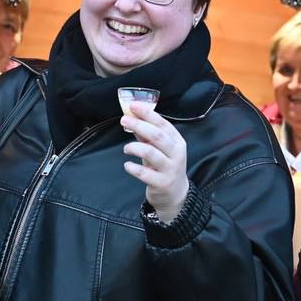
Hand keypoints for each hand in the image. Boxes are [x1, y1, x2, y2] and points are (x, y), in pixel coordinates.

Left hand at [121, 101, 188, 222]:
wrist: (175, 195)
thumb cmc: (165, 167)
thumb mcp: (160, 149)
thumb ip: (147, 135)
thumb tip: (132, 118)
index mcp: (177, 141)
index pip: (163, 123)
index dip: (147, 113)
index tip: (133, 106)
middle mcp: (176, 153)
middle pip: (157, 135)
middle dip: (139, 125)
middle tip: (124, 120)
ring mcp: (170, 169)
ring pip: (150, 152)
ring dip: (134, 147)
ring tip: (126, 149)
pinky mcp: (161, 183)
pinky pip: (144, 173)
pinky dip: (132, 167)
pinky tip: (127, 165)